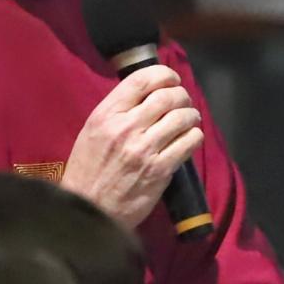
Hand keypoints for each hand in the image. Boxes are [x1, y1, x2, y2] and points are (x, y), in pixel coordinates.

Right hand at [62, 66, 201, 229]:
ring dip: (191, 114)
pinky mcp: (160, 170)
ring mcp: (144, 149)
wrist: (89, 208)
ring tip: (190, 119)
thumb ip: (117, 110)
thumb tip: (148, 93)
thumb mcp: (92, 131)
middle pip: (167, 96)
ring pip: (182, 117)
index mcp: (106, 115)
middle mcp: (126, 128)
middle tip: (183, 101)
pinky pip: (189, 143)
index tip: (171, 79)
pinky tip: (190, 138)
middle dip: (182, 95)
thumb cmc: (89, 169)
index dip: (164, 74)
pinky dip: (195, 136)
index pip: (141, 80)